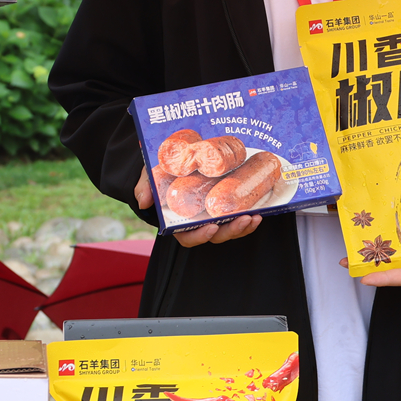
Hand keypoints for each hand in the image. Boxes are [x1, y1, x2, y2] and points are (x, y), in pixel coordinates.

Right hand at [134, 170, 263, 248]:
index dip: (200, 236)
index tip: (211, 227)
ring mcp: (214, 217)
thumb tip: (143, 201)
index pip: (188, 237)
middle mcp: (198, 223)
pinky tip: (257, 212)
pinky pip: (238, 220)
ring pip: (229, 230)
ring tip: (253, 217)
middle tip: (242, 220)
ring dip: (242, 227)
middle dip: (230, 231)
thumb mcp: (149, 177)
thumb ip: (145, 187)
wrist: (173, 163)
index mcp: (179, 222)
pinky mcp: (226, 209)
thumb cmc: (160, 174)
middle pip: (215, 236)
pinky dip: (248, 219)